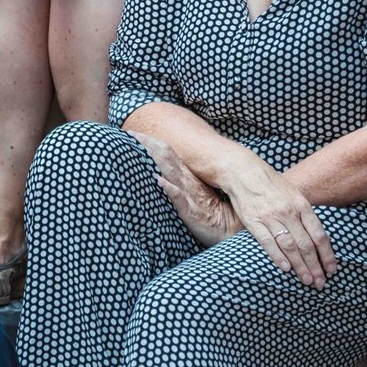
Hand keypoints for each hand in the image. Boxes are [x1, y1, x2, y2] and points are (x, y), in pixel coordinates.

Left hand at [130, 131, 241, 246]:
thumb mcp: (194, 197)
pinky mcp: (193, 213)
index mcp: (188, 179)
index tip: (134, 133)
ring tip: (142, 146)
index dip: (152, 143)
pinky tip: (159, 181)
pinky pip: (181, 199)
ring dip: (157, 159)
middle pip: (168, 158)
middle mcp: (189, 183)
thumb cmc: (213, 217)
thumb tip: (159, 174)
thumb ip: (179, 185)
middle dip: (150, 145)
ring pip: (172, 173)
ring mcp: (191, 197)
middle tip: (132, 132)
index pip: (168, 155)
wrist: (234, 233)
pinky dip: (170, 189)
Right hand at [216, 152, 337, 288]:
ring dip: (301, 266)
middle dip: (316, 266)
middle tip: (321, 283)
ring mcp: (270, 217)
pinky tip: (286, 269)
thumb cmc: (269, 184)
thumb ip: (304, 213)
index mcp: (301, 205)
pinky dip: (278, 256)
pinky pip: (268, 242)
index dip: (327, 255)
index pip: (319, 235)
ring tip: (307, 281)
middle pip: (307, 245)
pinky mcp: (253, 221)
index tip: (332, 270)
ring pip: (290, 246)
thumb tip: (317, 236)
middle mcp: (288, 212)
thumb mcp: (293, 193)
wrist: (242, 171)